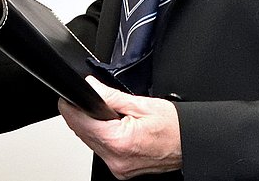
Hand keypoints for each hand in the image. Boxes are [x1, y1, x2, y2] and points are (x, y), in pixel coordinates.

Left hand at [58, 78, 181, 178]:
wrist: (191, 144)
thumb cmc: (174, 127)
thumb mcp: (141, 104)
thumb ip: (110, 97)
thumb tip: (90, 87)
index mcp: (119, 142)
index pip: (80, 123)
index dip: (70, 108)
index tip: (67, 98)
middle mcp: (116, 160)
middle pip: (83, 134)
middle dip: (83, 117)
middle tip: (93, 102)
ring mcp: (118, 168)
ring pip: (91, 144)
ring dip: (93, 129)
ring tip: (110, 117)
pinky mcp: (121, 170)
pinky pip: (102, 151)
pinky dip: (104, 139)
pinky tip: (115, 130)